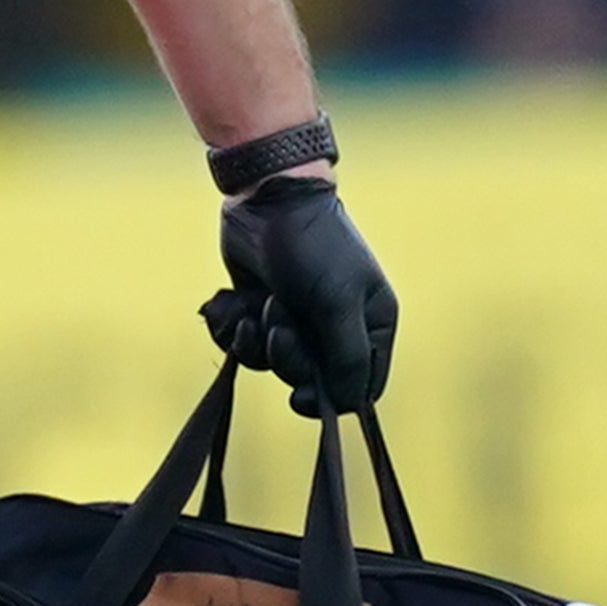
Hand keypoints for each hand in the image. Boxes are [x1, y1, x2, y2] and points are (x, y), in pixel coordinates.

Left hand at [207, 173, 397, 416]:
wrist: (267, 200)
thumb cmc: (314, 248)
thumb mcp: (337, 303)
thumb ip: (345, 358)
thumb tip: (350, 405)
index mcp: (371, 326)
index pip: (361, 387)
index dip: (331, 399)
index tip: (302, 396)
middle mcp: (336, 328)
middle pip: (310, 380)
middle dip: (287, 359)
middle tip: (278, 327)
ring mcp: (296, 321)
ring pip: (271, 365)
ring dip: (258, 342)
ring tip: (262, 304)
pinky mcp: (260, 312)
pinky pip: (243, 346)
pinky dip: (235, 329)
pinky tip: (236, 304)